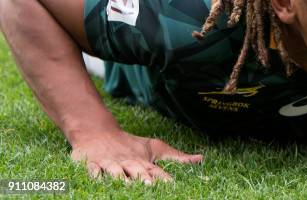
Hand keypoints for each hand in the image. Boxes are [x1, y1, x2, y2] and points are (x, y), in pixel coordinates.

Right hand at [70, 129, 202, 183]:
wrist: (99, 132)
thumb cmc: (131, 144)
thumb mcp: (155, 147)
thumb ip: (178, 157)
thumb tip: (201, 159)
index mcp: (143, 161)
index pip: (155, 171)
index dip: (163, 178)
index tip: (172, 185)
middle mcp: (128, 163)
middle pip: (136, 171)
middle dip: (142, 178)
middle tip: (149, 185)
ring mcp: (110, 163)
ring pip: (114, 171)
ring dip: (119, 177)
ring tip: (125, 184)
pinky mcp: (93, 164)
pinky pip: (92, 170)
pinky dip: (94, 174)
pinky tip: (97, 179)